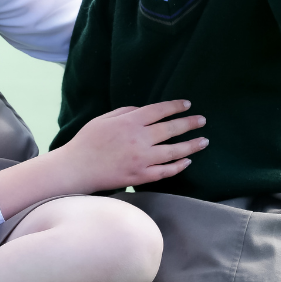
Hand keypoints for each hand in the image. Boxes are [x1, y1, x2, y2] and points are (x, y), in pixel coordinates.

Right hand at [59, 100, 207, 193]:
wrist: (77, 168)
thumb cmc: (87, 142)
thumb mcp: (103, 119)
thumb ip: (125, 112)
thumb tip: (144, 111)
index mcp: (129, 122)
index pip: (159, 111)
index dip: (175, 107)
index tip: (188, 105)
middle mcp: (139, 139)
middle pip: (171, 129)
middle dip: (189, 123)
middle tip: (202, 121)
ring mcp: (141, 159)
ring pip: (174, 151)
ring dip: (191, 145)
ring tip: (204, 141)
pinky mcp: (140, 176)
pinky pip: (165, 171)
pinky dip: (178, 166)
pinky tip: (187, 161)